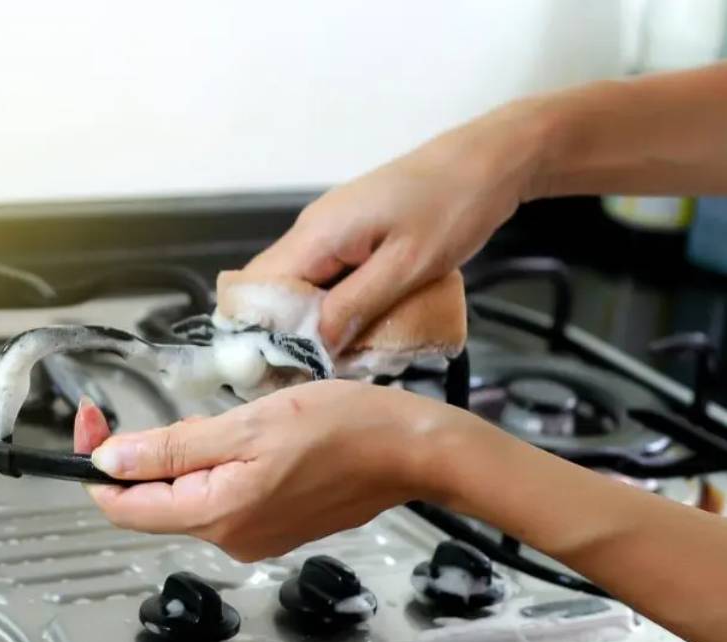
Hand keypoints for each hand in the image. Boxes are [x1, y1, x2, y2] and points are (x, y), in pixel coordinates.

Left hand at [73, 383, 473, 561]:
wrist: (410, 451)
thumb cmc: (342, 429)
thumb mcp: (246, 426)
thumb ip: (171, 449)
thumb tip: (109, 460)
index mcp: (216, 515)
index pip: (123, 506)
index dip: (95, 465)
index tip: (91, 422)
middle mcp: (229, 537)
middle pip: (154, 501)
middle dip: (144, 455)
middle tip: (166, 412)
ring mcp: (252, 536)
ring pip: (188, 496)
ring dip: (184, 458)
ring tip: (227, 422)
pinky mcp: (272, 526)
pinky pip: (221, 497)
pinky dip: (216, 467)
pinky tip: (248, 440)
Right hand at [243, 101, 544, 351]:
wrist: (490, 161)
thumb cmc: (453, 208)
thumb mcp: (407, 265)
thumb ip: (355, 305)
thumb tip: (312, 348)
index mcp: (316, 234)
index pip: (257, 289)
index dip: (260, 332)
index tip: (281, 370)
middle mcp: (311, 231)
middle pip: (272, 291)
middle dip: (285, 335)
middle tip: (313, 373)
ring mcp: (330, 232)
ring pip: (299, 289)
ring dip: (312, 326)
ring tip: (335, 361)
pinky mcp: (351, 237)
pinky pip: (325, 280)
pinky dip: (333, 309)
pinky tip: (355, 333)